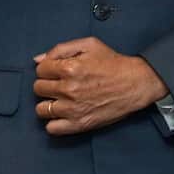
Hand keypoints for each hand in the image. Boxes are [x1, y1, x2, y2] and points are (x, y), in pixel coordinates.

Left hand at [32, 37, 165, 135]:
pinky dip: (55, 122)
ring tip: (62, 99)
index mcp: (70, 67)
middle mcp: (69, 89)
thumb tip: (38, 60)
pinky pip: (51, 128)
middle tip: (61, 84)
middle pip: (38, 88)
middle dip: (48, 84)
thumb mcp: (90, 45)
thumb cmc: (114, 63)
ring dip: (50, 103)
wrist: (135, 83)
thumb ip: (61, 49)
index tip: (57, 71)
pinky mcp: (79, 124)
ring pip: (41, 109)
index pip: (40, 70)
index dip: (48, 69)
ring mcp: (73, 109)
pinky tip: (64, 113)